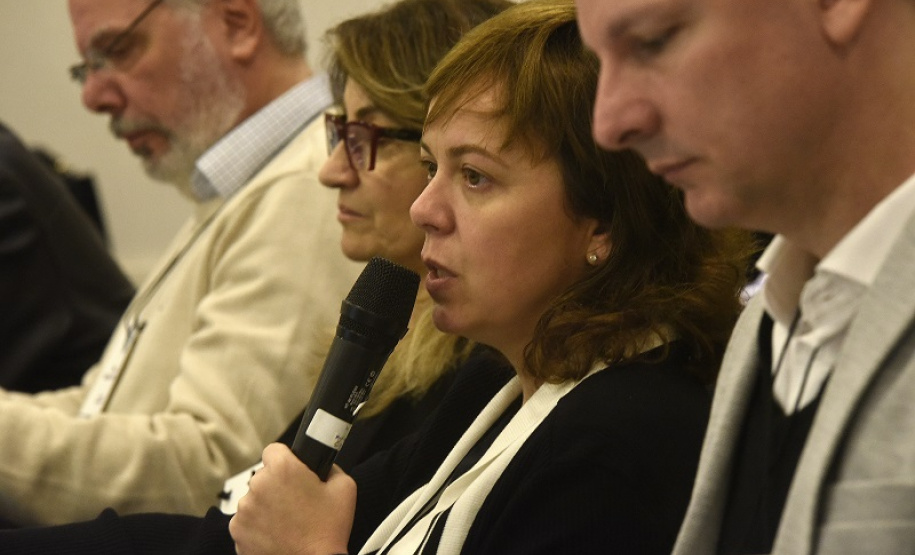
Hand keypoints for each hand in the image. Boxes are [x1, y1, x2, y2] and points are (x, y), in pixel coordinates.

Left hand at [229, 443, 355, 554]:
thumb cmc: (328, 531)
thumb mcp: (345, 488)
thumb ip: (331, 467)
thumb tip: (323, 465)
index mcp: (283, 469)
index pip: (274, 450)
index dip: (286, 460)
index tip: (292, 471)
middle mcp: (259, 485)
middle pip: (264, 476)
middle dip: (278, 485)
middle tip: (296, 502)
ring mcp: (245, 509)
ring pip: (254, 499)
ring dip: (267, 506)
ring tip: (287, 522)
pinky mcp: (237, 530)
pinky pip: (246, 520)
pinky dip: (258, 526)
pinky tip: (277, 533)